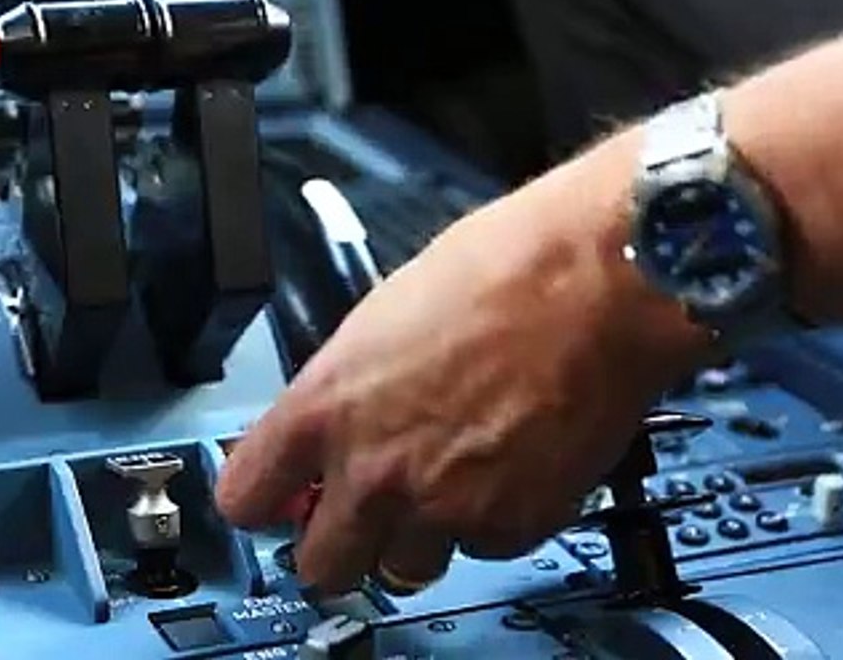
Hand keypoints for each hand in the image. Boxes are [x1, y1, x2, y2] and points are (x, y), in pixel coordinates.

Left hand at [216, 134, 712, 593]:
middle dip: (337, 544)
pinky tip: (508, 467)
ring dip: (415, 539)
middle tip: (361, 516)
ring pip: (402, 570)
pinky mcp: (510, 527)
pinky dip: (490, 522)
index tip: (276, 501)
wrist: (598, 284)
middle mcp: (372, 469)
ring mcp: (441, 506)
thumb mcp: (381, 319)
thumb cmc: (501, 272)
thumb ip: (343, 392)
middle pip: (319, 566)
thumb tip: (332, 426)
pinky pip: (481, 549)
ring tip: (449, 482)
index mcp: (325, 407)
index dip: (260, 502)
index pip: (244, 499)